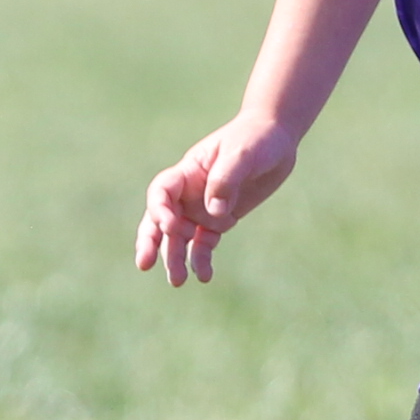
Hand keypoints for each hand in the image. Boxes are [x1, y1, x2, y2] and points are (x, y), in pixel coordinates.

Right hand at [137, 120, 299, 285]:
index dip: (160, 210)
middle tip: (144, 263)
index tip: (171, 227)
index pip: (162, 192)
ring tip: (177, 281)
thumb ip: (226, 179)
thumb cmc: (256, 139)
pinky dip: (201, 260)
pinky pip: (204, 244)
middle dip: (151, 241)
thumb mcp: (243, 154)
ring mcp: (202, 208)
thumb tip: (215, 213)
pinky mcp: (220, 221)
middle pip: (160, 218)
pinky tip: (204, 276)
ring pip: (179, 237)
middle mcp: (189, 192)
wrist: (275, 138)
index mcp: (188, 171)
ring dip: (175, 258)